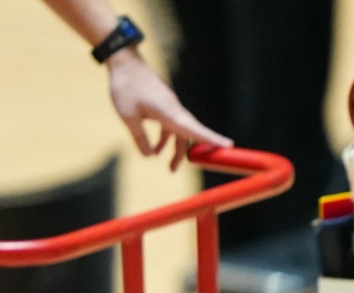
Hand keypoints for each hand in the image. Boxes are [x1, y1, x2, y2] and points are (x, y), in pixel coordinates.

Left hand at [106, 49, 229, 170]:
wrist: (124, 60)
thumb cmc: (126, 86)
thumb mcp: (128, 117)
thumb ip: (139, 138)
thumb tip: (149, 156)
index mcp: (169, 112)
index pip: (194, 129)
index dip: (211, 138)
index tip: (229, 145)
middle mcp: (174, 109)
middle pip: (188, 134)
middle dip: (184, 154)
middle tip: (172, 171)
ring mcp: (170, 106)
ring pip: (179, 131)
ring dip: (174, 148)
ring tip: (167, 166)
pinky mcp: (164, 104)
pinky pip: (171, 125)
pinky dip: (166, 137)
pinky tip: (155, 148)